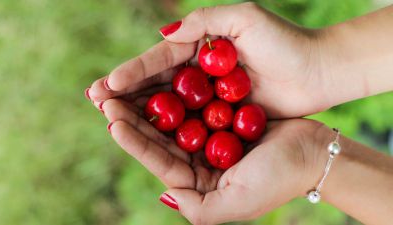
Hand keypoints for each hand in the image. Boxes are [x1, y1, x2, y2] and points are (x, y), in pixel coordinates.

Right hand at [87, 2, 330, 117]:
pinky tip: (145, 134)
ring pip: (167, 104)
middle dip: (126, 91)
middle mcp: (200, 71)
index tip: (107, 84)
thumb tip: (165, 34)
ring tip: (110, 116)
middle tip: (95, 100)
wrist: (318, 71)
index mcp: (201, 46)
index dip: (132, 71)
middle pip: (156, 82)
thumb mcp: (243, 18)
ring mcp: (208, 95)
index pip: (160, 58)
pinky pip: (189, 122)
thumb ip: (204, 22)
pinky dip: (167, 128)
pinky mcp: (221, 114)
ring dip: (139, 110)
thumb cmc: (285, 42)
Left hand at [98, 92, 324, 223]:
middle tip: (106, 100)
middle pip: (160, 138)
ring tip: (122, 88)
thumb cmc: (277, 179)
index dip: (135, 143)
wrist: (313, 153)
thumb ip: (198, 209)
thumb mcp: (235, 204)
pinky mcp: (221, 117)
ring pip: (172, 119)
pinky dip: (175, 92)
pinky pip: (193, 103)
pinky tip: (157, 79)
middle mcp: (200, 160)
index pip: (160, 161)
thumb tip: (164, 194)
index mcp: (198, 183)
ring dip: (148, 103)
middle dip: (132, 119)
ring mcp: (209, 137)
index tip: (112, 123)